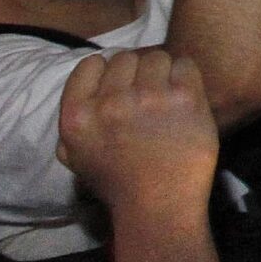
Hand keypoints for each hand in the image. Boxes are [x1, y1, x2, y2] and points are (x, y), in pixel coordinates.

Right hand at [57, 50, 217, 224]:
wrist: (159, 205)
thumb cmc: (118, 182)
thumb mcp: (76, 155)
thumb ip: (74, 120)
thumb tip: (87, 86)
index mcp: (77, 116)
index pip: (90, 64)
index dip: (105, 71)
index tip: (117, 85)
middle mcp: (110, 103)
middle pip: (125, 57)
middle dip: (135, 71)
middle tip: (144, 92)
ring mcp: (149, 97)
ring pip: (156, 56)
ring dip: (162, 72)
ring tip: (165, 94)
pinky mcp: (184, 97)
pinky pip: (185, 64)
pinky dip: (185, 75)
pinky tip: (183, 96)